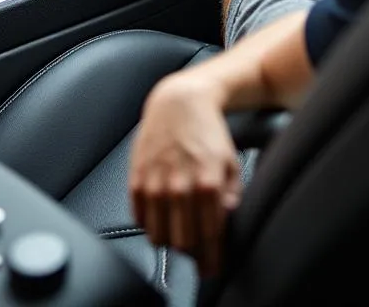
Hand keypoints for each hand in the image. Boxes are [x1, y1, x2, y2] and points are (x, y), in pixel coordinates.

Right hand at [128, 70, 242, 276]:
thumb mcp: (230, 162)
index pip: (209, 238)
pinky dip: (149, 224)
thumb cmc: (206, 131)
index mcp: (207, 184)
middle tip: (196, 253)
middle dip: (191, 254)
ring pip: (158, 235)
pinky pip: (139, 217)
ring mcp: (154, 181)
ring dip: (169, 242)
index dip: (211, 259)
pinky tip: (160, 218)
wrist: (178, 101)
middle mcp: (179, 185)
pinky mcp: (136, 176)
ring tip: (177, 235)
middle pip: (182, 243)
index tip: (212, 268)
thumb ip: (232, 196)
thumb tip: (226, 221)